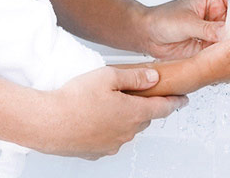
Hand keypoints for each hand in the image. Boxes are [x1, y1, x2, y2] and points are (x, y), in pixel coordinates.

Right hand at [33, 66, 186, 159]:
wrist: (47, 123)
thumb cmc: (74, 99)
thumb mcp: (107, 77)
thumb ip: (134, 77)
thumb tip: (153, 77)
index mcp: (134, 112)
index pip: (164, 108)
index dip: (175, 102)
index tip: (182, 99)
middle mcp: (127, 132)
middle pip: (144, 117)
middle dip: (143, 106)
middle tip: (134, 94)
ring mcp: (112, 144)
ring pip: (126, 129)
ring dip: (123, 118)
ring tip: (105, 105)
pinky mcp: (96, 152)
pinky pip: (109, 139)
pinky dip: (106, 129)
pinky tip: (92, 118)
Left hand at [140, 0, 229, 59]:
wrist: (147, 35)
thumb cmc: (162, 20)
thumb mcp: (186, 22)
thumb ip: (207, 28)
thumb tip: (226, 31)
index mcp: (214, 0)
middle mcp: (217, 15)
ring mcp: (215, 32)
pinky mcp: (211, 46)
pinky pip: (226, 51)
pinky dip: (229, 56)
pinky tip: (226, 59)